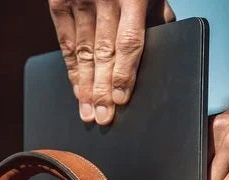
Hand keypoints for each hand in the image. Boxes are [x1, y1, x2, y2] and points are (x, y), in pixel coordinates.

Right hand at [48, 0, 174, 124]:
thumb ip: (156, 9)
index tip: (121, 99)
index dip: (124, 73)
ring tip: (88, 113)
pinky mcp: (60, 0)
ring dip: (85, 87)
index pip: (129, 42)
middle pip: (103, 54)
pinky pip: (65, 43)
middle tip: (103, 118)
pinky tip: (76, 89)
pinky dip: (70, 69)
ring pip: (81, 54)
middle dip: (102, 90)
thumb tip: (168, 35)